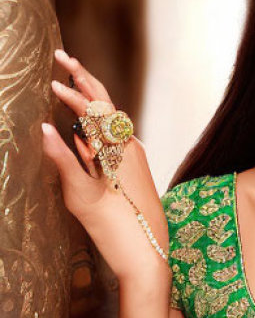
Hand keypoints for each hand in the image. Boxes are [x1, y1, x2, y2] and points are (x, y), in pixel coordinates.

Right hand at [43, 49, 169, 289]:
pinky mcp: (134, 173)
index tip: (52, 78)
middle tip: (63, 57)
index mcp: (121, 151)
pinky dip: (96, 126)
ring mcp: (135, 161)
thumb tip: (43, 129)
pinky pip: (114, 141)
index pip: (97, 108)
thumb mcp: (82, 197)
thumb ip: (64, 161)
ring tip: (70, 81)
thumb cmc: (117, 232)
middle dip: (85, 81)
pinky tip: (82, 127)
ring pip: (111, 123)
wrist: (149, 259)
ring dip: (90, 101)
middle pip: (107, 107)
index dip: (75, 90)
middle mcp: (132, 150)